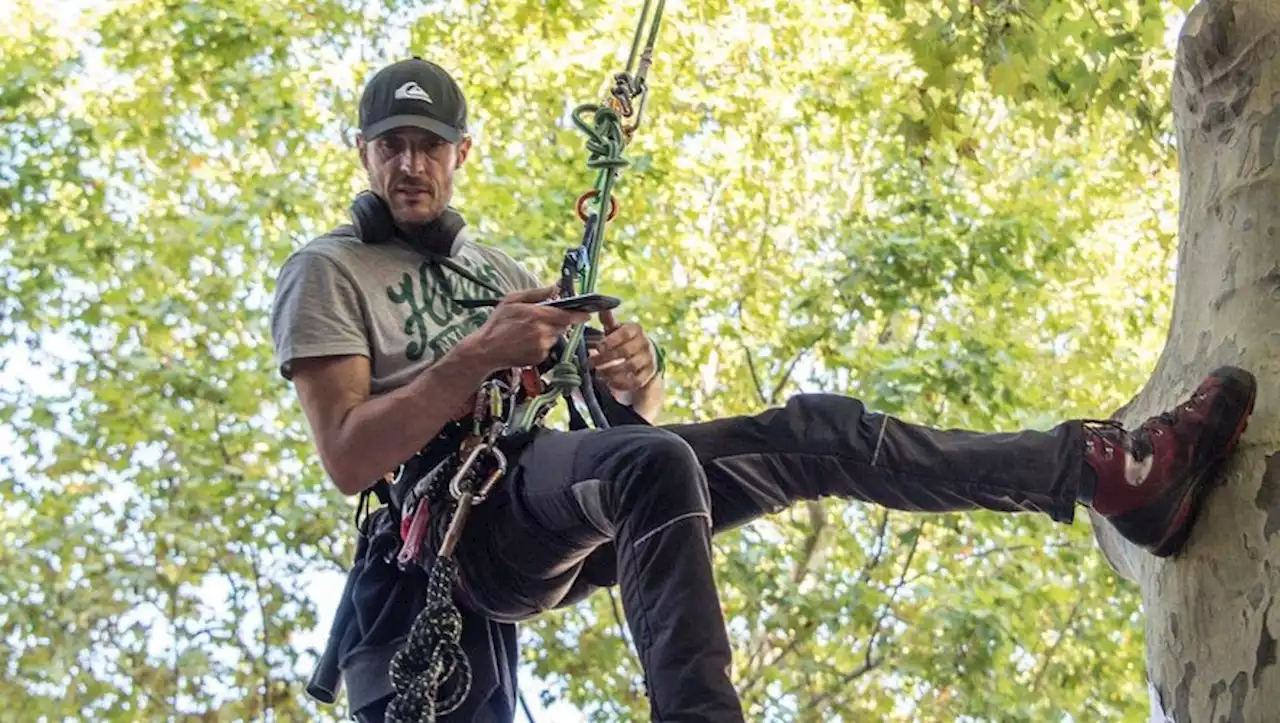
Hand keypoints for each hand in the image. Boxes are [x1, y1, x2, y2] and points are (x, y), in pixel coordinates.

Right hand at [464, 285, 589, 369]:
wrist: (486, 350)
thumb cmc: (497, 323)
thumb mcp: (512, 300)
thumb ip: (537, 293)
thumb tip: (555, 287)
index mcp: (537, 315)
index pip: (567, 315)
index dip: (579, 314)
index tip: (587, 313)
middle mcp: (543, 332)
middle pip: (563, 325)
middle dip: (558, 321)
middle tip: (542, 319)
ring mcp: (542, 347)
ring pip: (555, 336)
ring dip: (549, 332)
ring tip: (528, 332)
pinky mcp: (540, 358)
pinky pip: (547, 348)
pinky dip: (542, 344)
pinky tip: (526, 342)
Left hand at [588, 309, 657, 393]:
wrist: (644, 356)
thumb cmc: (624, 340)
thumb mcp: (616, 329)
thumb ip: (608, 320)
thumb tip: (600, 306)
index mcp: (635, 329)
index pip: (624, 333)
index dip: (610, 341)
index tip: (597, 347)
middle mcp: (644, 343)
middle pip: (625, 351)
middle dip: (605, 358)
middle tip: (590, 363)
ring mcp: (648, 359)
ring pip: (630, 366)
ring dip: (611, 371)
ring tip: (598, 374)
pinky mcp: (649, 374)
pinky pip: (636, 381)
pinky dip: (621, 383)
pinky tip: (609, 382)